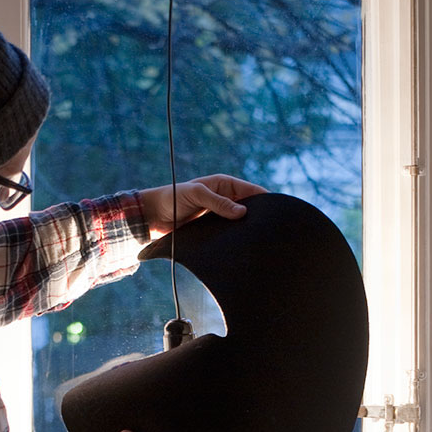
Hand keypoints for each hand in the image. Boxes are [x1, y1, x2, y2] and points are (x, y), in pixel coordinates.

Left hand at [138, 174, 267, 235]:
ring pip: (241, 223)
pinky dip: (236, 239)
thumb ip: (218, 202)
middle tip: (271, 230)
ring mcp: (221, 216)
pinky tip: (243, 247)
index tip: (278, 211)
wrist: (153, 216)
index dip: (266, 200)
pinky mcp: (214, 231)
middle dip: (259, 217)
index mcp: (225, 185)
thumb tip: (243, 212)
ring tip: (260, 240)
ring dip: (247, 230)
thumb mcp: (196, 195)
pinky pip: (230, 235)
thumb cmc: (173, 198)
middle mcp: (226, 200)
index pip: (253, 191)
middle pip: (250, 208)